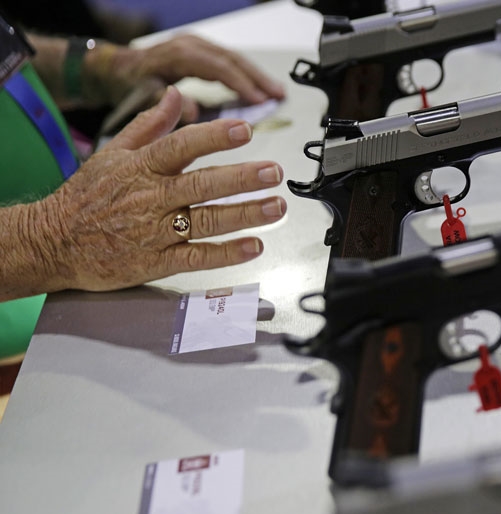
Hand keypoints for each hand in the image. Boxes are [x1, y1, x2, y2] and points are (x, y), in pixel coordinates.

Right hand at [31, 86, 286, 292]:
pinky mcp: (157, 261)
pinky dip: (227, 254)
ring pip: (207, 222)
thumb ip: (150, 125)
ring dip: (245, 214)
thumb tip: (176, 95)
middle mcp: (151, 198)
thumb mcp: (113, 153)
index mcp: (141, 167)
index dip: (214, 137)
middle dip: (242, 179)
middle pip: (202, 186)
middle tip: (273, 172)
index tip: (244, 130)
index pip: (182, 146)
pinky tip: (254, 245)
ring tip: (275, 206)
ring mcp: (155, 232)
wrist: (53, 242)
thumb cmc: (87, 196)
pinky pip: (198, 257)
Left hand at [91, 35, 285, 119]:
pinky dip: (246, 74)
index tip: (260, 100)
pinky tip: (258, 87)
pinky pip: (228, 61)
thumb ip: (166, 103)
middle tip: (279, 95)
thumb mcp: (140, 95)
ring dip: (257, 76)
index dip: (241, 84)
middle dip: (258, 78)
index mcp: (179, 54)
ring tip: (277, 93)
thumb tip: (193, 114)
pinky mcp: (201, 52)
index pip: (218, 67)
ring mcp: (197, 46)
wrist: (116, 68)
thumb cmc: (126, 83)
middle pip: (232, 59)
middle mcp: (190, 45)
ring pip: (234, 58)